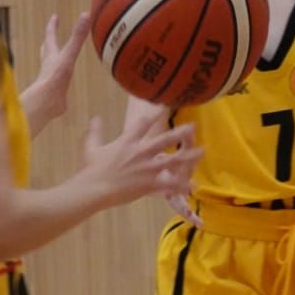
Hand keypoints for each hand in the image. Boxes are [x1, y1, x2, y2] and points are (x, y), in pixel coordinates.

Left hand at [19, 12, 90, 134]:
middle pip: (46, 50)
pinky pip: (57, 83)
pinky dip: (60, 80)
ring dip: (53, 60)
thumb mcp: (69, 54)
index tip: (55, 17)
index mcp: (51, 55)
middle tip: (51, 34)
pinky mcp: (55, 92)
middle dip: (49, 41)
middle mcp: (48, 65)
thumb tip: (86, 15)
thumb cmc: (55, 77)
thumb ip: (77, 37)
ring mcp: (50, 79)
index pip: (50, 36)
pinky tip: (64, 85)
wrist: (46, 103)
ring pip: (50, 66)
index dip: (52, 25)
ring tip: (57, 58)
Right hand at [82, 97, 201, 209]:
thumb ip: (95, 131)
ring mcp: (147, 168)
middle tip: (193, 126)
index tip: (165, 106)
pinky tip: (192, 185)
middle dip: (180, 132)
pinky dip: (181, 185)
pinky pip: (168, 184)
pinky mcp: (149, 184)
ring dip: (189, 156)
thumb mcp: (92, 147)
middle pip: (165, 139)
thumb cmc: (92, 169)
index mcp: (128, 142)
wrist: (94, 188)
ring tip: (202, 151)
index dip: (155, 114)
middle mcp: (141, 152)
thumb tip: (95, 117)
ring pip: (173, 160)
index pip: (144, 124)